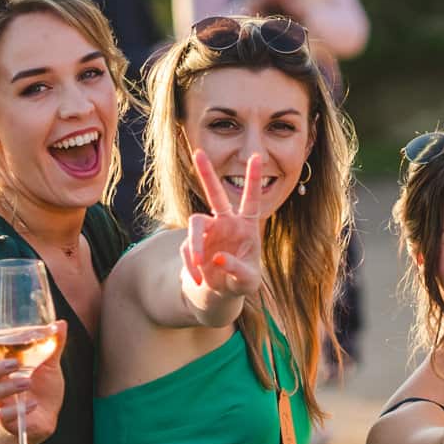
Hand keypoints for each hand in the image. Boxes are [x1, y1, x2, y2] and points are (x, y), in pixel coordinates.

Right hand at [0, 320, 66, 440]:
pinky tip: (34, 404)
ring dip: (8, 387)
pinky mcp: (8, 421)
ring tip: (27, 382)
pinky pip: (3, 416)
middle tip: (15, 363)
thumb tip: (60, 323)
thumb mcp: (49, 365)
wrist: (48, 417)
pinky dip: (18, 410)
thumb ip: (52, 345)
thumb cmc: (42, 387)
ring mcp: (0, 403)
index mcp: (1, 369)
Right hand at [184, 152, 268, 300]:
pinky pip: (187, 250)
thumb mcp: (247, 281)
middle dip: (206, 174)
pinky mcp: (192, 243)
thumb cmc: (241, 280)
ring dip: (195, 244)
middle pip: (215, 195)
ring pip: (195, 224)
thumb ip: (237, 270)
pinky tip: (199, 280)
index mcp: (246, 225)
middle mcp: (226, 222)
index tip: (256, 157)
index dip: (252, 180)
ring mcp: (207, 231)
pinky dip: (192, 267)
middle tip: (199, 152)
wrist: (221, 290)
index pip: (251, 200)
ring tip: (199, 265)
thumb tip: (217, 259)